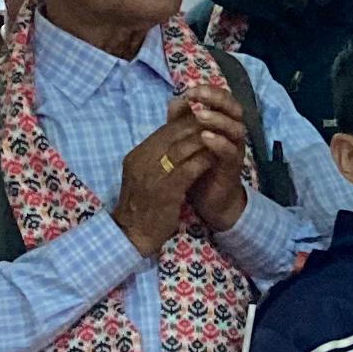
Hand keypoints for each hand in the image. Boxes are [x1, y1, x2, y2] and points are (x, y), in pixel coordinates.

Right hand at [113, 101, 237, 257]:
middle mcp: (143, 160)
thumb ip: (156, 155)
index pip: (164, 129)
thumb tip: (175, 136)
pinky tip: (216, 158)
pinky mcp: (166, 191)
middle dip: (198, 125)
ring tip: (220, 137)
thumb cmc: (141, 205)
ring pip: (183, 147)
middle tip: (218, 122)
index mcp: (137, 154)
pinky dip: (204, 160)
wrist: (131, 234)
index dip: (186, 121)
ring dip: (204, 140)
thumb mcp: (144, 174)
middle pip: (174, 133)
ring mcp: (153, 175)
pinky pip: (189, 168)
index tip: (206, 117)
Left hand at [178, 83, 253, 232]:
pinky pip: (231, 151)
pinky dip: (219, 143)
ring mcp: (235, 149)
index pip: (223, 99)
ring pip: (236, 128)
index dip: (209, 91)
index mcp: (223, 123)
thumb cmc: (199, 166)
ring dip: (218, 120)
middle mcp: (233, 133)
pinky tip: (205, 138)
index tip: (190, 91)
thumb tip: (176, 98)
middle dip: (217, 99)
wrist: (210, 200)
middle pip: (234, 108)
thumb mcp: (188, 140)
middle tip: (198, 95)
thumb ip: (182, 120)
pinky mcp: (233, 167)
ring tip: (200, 116)